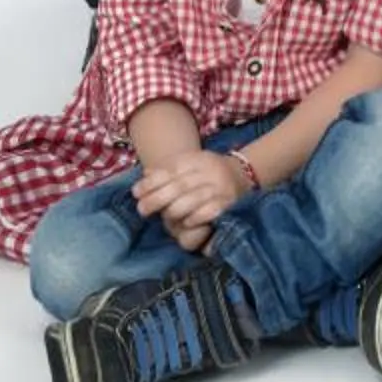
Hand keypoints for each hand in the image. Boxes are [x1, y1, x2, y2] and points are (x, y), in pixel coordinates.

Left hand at [131, 147, 253, 242]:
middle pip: (178, 186)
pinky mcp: (229, 203)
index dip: (151, 182)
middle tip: (142, 209)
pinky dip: (195, 219)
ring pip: (191, 200)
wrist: (245, 174)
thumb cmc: (209, 173)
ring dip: (173, 211)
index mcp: (197, 159)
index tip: (136, 193)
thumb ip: (168, 169)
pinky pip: (208, 212)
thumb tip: (145, 175)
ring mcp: (220, 187)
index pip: (170, 169)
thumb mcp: (190, 164)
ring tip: (166, 217)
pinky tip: (186, 222)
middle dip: (157, 199)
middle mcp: (209, 171)